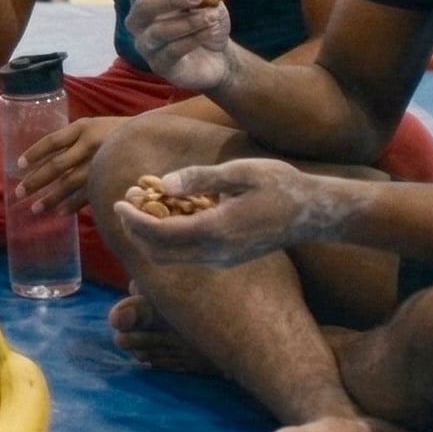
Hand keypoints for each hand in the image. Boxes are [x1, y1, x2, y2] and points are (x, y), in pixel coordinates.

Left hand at [11, 115, 125, 216]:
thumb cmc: (113, 132)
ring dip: (51, 197)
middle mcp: (90, 145)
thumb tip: (42, 161)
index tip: (18, 165)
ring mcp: (101, 163)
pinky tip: (60, 213)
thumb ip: (71, 139)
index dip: (34, 153)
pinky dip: (73, 205)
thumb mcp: (91, 126)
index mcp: (83, 128)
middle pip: (57, 165)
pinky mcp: (110, 177)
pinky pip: (88, 194)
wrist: (151, 135)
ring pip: (70, 183)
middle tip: (20, 192)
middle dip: (37, 180)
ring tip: (36, 209)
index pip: (52, 141)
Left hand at [108, 157, 339, 267]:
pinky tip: (171, 214)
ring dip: (152, 237)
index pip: (160, 234)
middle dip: (136, 231)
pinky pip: (189, 256)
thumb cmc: (281, 185)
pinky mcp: (229, 259)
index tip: (117, 203)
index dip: (133, 220)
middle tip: (126, 204)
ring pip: (173, 258)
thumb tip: (164, 183)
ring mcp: (224, 259)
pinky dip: (170, 240)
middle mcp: (217, 252)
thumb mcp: (241, 172)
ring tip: (144, 206)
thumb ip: (200, 178)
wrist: (315, 213)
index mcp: (216, 230)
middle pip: (159, 253)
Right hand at [125, 0, 233, 91]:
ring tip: (212, 16)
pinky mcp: (160, 66)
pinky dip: (194, 38)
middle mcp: (138, 22)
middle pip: (143, 6)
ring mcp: (146, 45)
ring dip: (188, 21)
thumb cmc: (204, 22)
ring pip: (158, 31)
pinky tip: (211, 30)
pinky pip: (172, 51)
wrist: (217, 56)